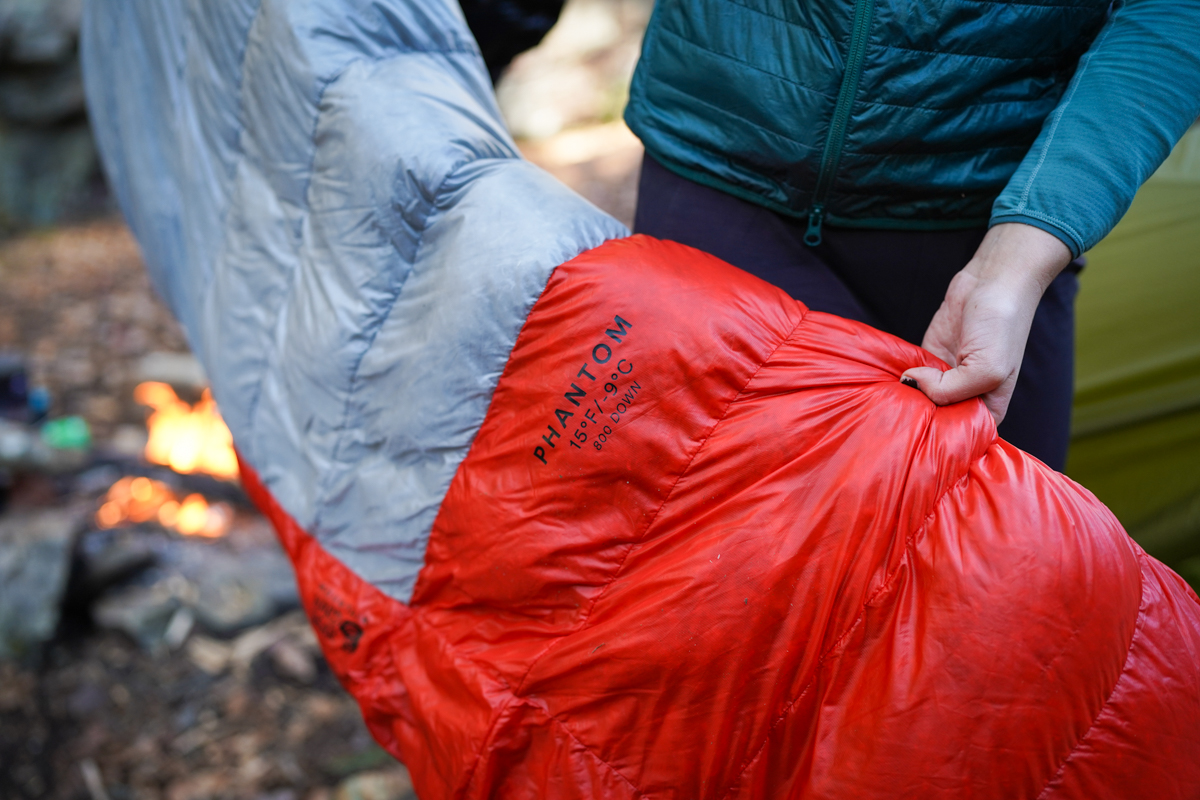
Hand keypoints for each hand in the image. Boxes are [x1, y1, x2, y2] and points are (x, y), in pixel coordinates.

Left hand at [900, 223, 1071, 423]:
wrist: (992, 281)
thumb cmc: (1001, 325)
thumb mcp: (985, 368)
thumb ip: (950, 390)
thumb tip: (912, 385)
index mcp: (988, 408)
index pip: (961, 437)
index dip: (942, 440)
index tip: (920, 442)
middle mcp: (965, 398)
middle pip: (936, 420)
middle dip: (918, 419)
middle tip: (894, 422)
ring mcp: (943, 379)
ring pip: (918, 399)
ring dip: (904, 399)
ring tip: (885, 404)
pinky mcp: (926, 360)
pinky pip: (908, 376)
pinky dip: (897, 378)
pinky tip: (884, 382)